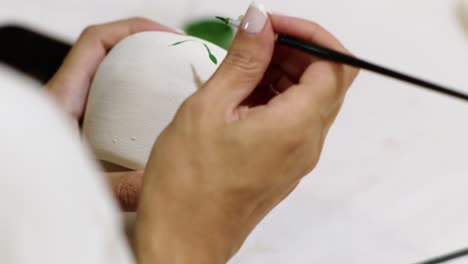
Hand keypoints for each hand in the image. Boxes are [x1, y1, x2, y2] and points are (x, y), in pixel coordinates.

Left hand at [46, 18, 177, 210]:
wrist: (15, 197)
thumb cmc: (34, 186)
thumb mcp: (79, 186)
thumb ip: (119, 188)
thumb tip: (162, 181)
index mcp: (62, 97)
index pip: (96, 42)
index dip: (133, 30)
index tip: (167, 36)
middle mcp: (68, 98)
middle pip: (109, 53)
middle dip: (147, 48)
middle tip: (181, 59)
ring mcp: (76, 111)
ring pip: (112, 76)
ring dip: (144, 72)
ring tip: (176, 82)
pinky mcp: (83, 127)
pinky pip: (113, 99)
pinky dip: (137, 97)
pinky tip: (157, 117)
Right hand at [135, 5, 357, 263]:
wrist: (183, 240)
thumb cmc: (188, 188)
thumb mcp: (208, 109)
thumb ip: (242, 61)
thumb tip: (260, 23)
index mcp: (295, 127)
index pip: (334, 65)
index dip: (309, 36)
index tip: (273, 26)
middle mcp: (306, 144)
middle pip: (327, 81)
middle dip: (297, 51)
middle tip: (256, 40)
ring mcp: (296, 157)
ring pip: (309, 100)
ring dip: (284, 73)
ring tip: (243, 66)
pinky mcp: (282, 165)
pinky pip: (293, 120)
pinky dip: (276, 97)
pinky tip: (241, 93)